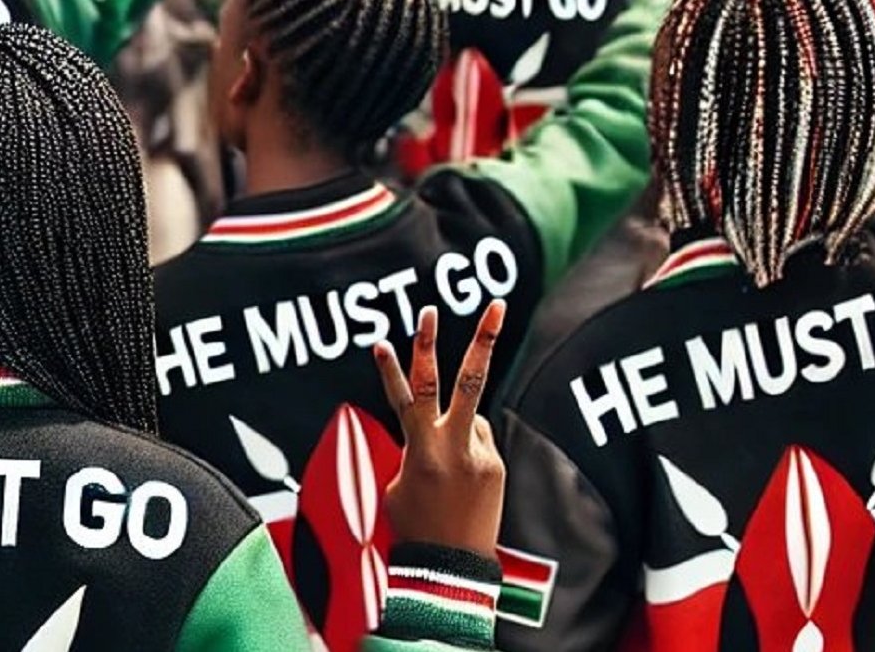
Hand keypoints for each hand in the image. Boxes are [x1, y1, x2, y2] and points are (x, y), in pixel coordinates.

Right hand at [373, 301, 507, 556]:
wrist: (450, 568)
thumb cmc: (414, 526)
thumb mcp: (399, 482)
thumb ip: (418, 444)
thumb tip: (443, 421)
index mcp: (420, 451)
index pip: (405, 398)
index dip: (391, 368)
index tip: (379, 340)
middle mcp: (454, 448)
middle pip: (467, 382)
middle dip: (479, 339)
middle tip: (492, 305)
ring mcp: (480, 456)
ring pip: (467, 417)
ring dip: (452, 431)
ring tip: (445, 476)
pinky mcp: (495, 466)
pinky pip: (477, 443)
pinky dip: (465, 453)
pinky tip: (459, 487)